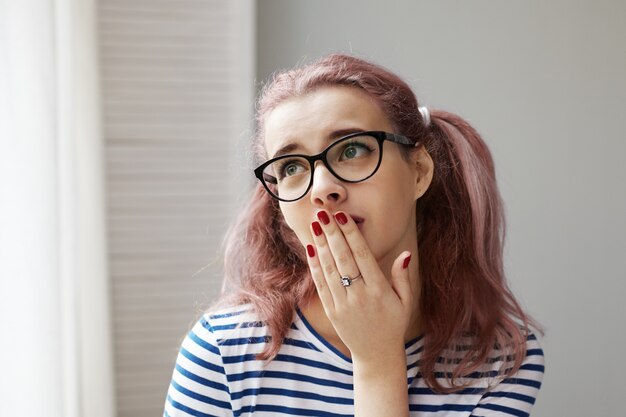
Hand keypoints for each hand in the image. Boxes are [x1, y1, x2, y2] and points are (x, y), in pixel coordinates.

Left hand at [305, 209, 413, 362]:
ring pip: (329, 269)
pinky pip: (321, 284)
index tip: (342, 216)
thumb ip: (402, 276)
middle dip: (332, 233)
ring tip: (315, 224)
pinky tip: (311, 248)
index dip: (351, 234)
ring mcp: (343, 303)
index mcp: (379, 290)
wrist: (376, 354)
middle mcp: (359, 295)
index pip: (362, 256)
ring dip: (321, 245)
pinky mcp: (331, 310)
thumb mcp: (406, 301)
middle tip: (323, 212)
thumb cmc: (394, 323)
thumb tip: (405, 253)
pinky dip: (314, 265)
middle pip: (343, 258)